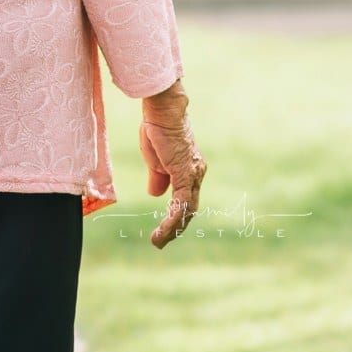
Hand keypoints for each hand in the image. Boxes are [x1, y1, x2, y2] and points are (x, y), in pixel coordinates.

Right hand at [139, 80, 206, 248]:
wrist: (162, 110)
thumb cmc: (158, 128)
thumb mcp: (155, 158)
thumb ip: (158, 176)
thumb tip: (156, 195)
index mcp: (190, 169)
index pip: (186, 198)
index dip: (177, 214)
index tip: (165, 228)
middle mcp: (196, 174)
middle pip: (189, 208)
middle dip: (176, 227)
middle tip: (161, 240)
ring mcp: (192, 175)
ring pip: (186, 210)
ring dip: (173, 229)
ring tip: (158, 241)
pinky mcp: (184, 175)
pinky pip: (179, 205)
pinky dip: (171, 220)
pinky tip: (162, 231)